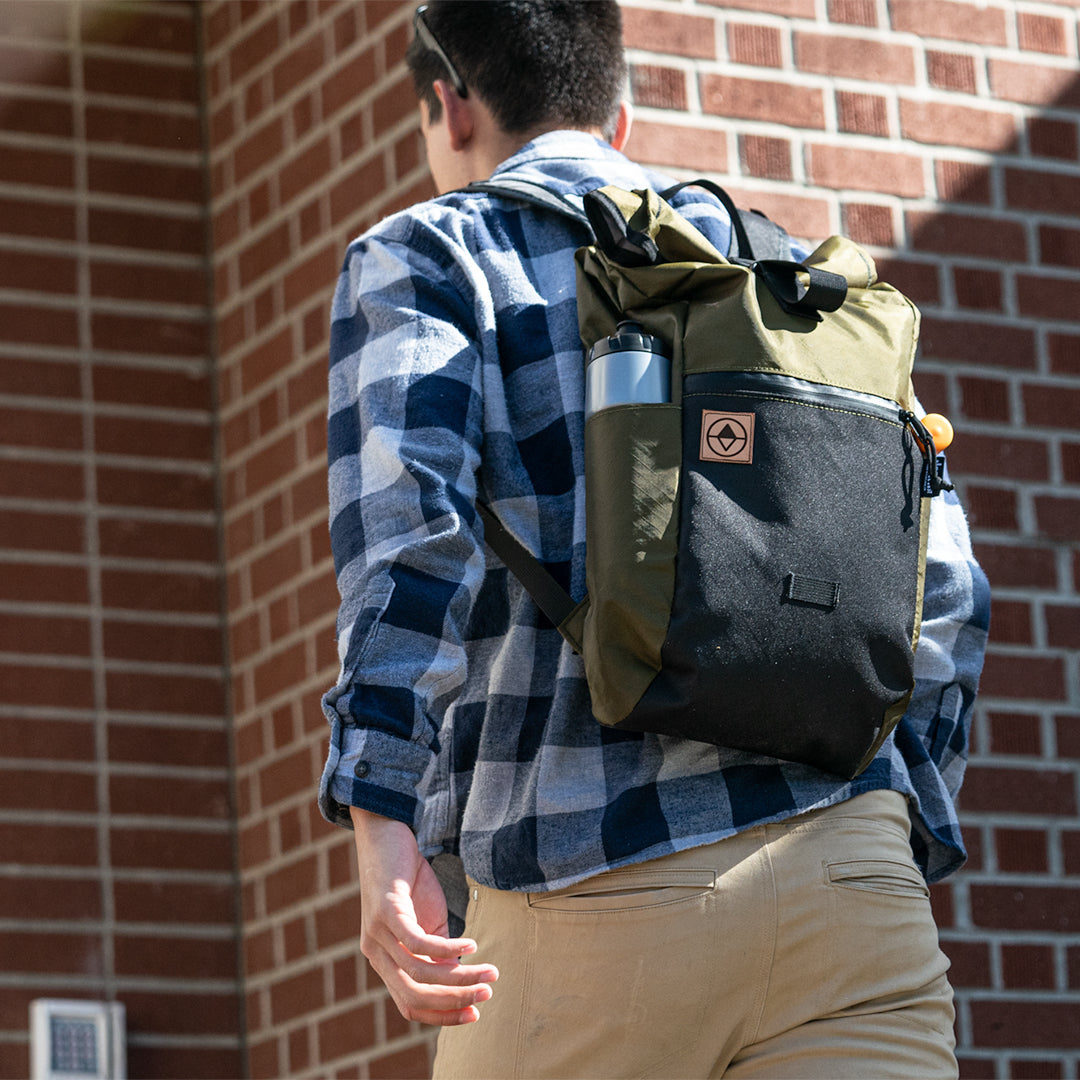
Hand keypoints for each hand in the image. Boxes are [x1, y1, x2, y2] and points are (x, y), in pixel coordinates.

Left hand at [350, 807, 497, 1025]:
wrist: (385, 836)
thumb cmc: (409, 880)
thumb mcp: (428, 922)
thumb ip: (440, 953)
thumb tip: (463, 980)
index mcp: (384, 961)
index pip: (410, 1004)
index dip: (443, 1015)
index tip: (476, 1014)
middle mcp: (375, 954)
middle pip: (414, 996)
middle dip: (455, 1001)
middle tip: (487, 994)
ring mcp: (377, 934)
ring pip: (419, 973)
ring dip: (459, 977)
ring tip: (488, 971)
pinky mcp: (385, 911)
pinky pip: (417, 942)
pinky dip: (447, 949)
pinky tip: (470, 946)